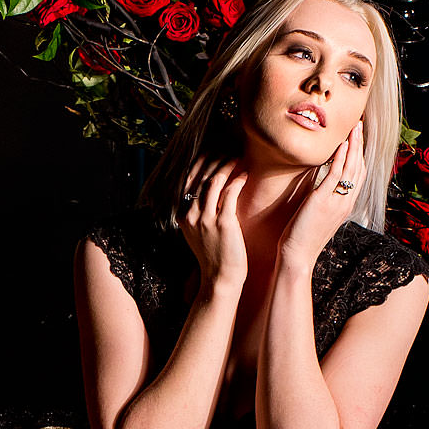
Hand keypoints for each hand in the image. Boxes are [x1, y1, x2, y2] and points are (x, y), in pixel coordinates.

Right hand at [176, 158, 247, 294]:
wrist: (221, 279)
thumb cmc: (216, 256)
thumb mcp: (201, 232)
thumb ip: (202, 212)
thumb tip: (210, 191)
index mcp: (183, 215)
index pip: (189, 180)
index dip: (200, 163)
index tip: (212, 151)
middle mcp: (191, 215)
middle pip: (200, 176)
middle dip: (214, 159)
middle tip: (227, 149)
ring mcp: (206, 219)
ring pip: (214, 181)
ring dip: (226, 165)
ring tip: (237, 156)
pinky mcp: (223, 223)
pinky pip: (230, 193)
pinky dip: (238, 180)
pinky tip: (245, 174)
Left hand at [277, 121, 364, 265]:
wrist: (298, 256)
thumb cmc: (303, 238)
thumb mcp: (319, 217)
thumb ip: (324, 201)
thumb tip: (321, 187)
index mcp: (346, 207)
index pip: (358, 176)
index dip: (359, 156)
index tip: (358, 139)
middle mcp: (346, 203)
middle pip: (359, 168)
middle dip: (360, 145)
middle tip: (359, 126)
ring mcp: (337, 202)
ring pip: (351, 168)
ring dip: (354, 146)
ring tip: (355, 128)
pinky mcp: (323, 200)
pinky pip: (336, 175)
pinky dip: (340, 158)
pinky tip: (342, 144)